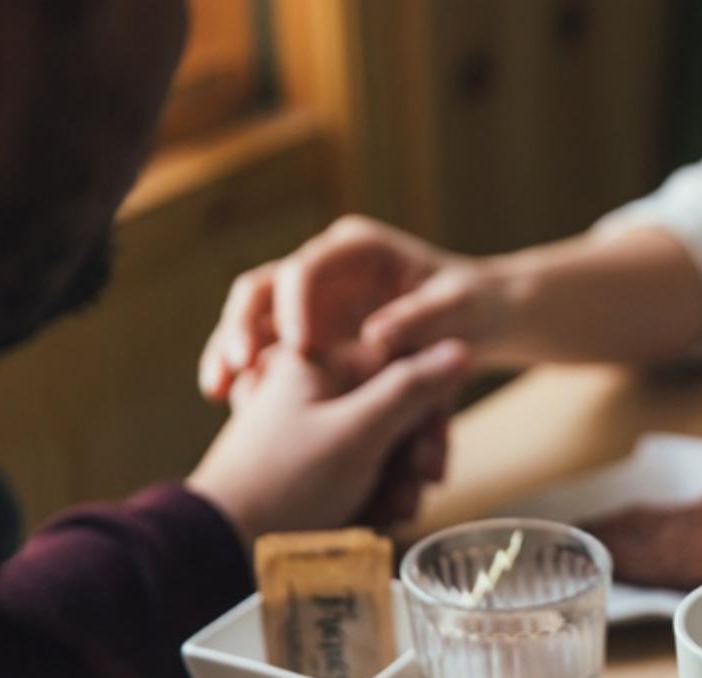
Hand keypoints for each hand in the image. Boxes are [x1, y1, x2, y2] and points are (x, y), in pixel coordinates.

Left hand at [187, 340, 469, 545]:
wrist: (223, 543)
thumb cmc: (285, 483)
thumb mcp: (358, 431)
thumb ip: (411, 389)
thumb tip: (459, 348)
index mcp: (319, 361)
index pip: (402, 366)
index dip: (427, 412)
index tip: (430, 453)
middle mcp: (317, 389)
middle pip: (397, 410)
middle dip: (412, 457)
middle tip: (415, 491)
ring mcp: (314, 428)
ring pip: (385, 445)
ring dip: (398, 483)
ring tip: (390, 513)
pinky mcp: (312, 464)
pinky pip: (363, 470)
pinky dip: (374, 495)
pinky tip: (373, 518)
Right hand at [197, 215, 515, 400]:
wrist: (482, 319)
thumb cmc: (476, 306)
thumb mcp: (460, 309)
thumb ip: (422, 318)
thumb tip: (377, 336)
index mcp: (357, 249)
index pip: (307, 267)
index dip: (295, 305)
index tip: (298, 347)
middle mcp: (325, 267)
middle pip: (263, 288)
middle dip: (242, 325)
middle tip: (236, 367)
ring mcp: (312, 300)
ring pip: (254, 319)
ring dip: (231, 351)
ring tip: (218, 391)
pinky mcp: (308, 333)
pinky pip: (266, 350)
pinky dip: (249, 373)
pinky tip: (233, 404)